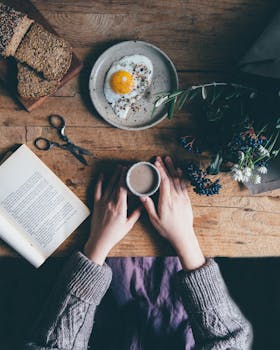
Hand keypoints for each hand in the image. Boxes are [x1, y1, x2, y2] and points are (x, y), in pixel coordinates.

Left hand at [84, 167, 140, 264]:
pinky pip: (98, 190)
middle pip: (117, 184)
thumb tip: (143, 203)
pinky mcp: (96, 204)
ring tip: (118, 168)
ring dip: (114, 176)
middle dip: (121, 174)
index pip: (123, 188)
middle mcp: (111, 202)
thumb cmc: (115, 234)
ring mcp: (102, 202)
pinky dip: (100, 182)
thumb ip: (136, 213)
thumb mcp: (128, 224)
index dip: (127, 178)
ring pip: (109, 185)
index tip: (130, 172)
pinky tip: (102, 175)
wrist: (100, 240)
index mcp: (120, 207)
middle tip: (126, 167)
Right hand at [140, 156, 204, 270]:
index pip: (164, 182)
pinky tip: (178, 170)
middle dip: (164, 167)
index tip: (155, 163)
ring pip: (177, 180)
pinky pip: (183, 185)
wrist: (183, 236)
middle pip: (170, 178)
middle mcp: (176, 198)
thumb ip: (149, 207)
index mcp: (167, 202)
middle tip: (159, 158)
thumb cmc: (167, 229)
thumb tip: (142, 195)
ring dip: (172, 168)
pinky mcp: (186, 200)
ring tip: (168, 159)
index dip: (160, 171)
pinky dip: (180, 177)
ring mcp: (182, 198)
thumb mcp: (155, 220)